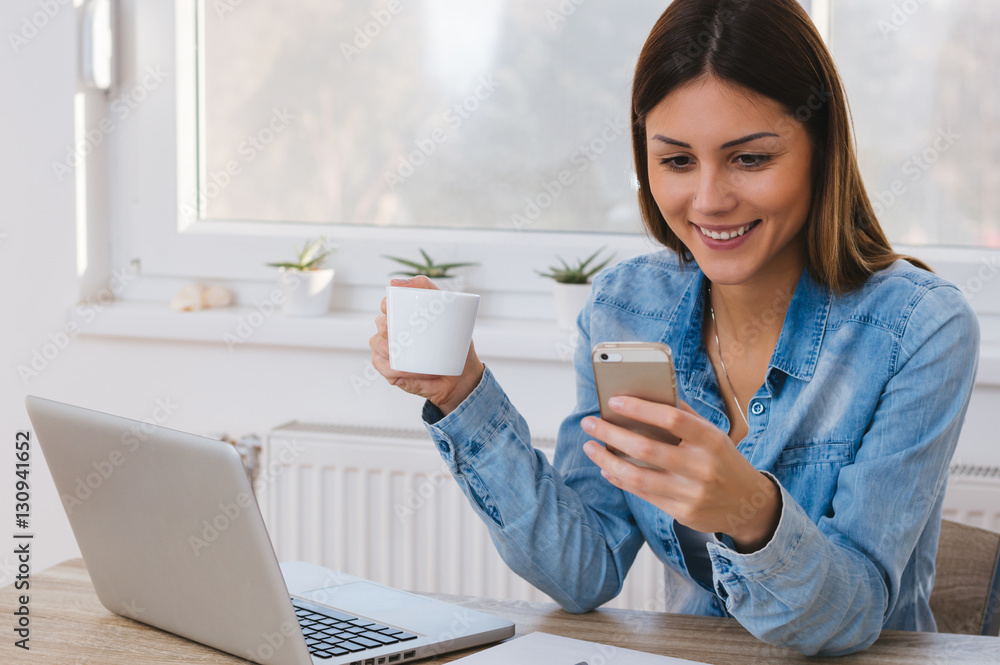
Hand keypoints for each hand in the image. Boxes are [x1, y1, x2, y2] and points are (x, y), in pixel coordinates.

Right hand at [370, 276, 484, 414]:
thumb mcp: (448, 309)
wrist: (460, 374)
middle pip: (380, 324)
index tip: (394, 307)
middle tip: (398, 332)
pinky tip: (405, 369)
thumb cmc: (454, 341)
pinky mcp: (391, 371)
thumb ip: (428, 288)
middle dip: (385, 327)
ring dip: (389, 349)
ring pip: (377, 345)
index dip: (387, 304)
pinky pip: (383, 367)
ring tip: (405, 352)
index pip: (387, 305)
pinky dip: (393, 368)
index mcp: (403, 316)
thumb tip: (395, 282)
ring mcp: (389, 352)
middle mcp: (392, 332)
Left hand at [581, 397, 781, 551]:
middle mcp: (702, 467)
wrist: (748, 505)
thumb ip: (684, 416)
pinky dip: (620, 479)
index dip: (640, 409)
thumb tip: (646, 396)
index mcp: (711, 440)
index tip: (614, 401)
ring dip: (607, 460)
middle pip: (647, 449)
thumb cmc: (723, 460)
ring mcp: (691, 493)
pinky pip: (642, 494)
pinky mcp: (681, 512)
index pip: (672, 419)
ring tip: (590, 447)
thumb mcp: (714, 434)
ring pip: (638, 477)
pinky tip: (606, 468)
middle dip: (611, 434)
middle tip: (589, 423)